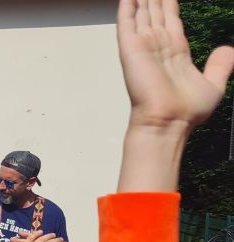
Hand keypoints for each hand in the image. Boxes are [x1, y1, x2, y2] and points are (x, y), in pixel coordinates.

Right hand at [118, 0, 232, 130]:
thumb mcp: (215, 85)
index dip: (169, 4)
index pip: (171, 20)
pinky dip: (126, 7)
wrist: (170, 122)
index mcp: (176, 51)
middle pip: (155, 13)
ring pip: (141, 13)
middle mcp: (158, 46)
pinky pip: (127, 22)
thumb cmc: (187, 110)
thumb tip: (227, 49)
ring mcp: (143, 46)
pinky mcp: (131, 49)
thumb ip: (221, 66)